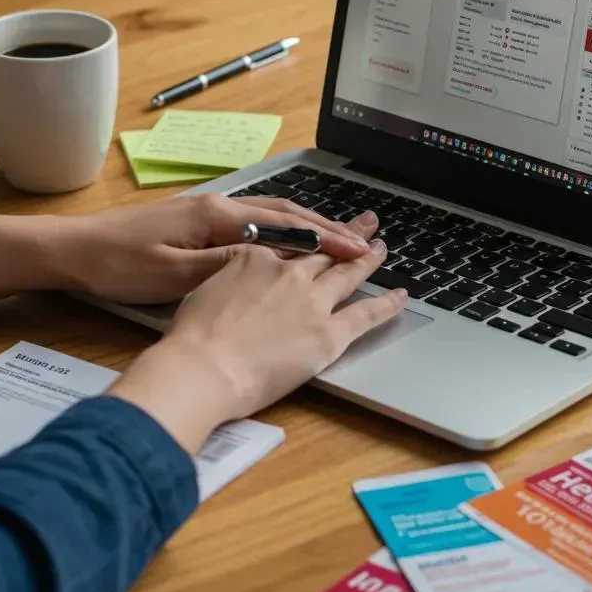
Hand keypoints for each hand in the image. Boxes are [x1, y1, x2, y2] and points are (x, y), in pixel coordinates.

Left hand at [51, 194, 374, 304]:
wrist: (76, 249)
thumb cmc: (119, 264)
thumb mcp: (172, 275)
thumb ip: (223, 266)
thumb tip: (268, 261)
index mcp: (216, 216)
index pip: (286, 225)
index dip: (326, 238)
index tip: (360, 250)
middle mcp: (218, 206)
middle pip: (287, 212)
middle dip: (329, 225)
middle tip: (367, 233)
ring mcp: (208, 209)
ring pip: (273, 212)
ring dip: (310, 223)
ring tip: (343, 232)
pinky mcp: (198, 220)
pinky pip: (256, 219)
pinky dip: (285, 227)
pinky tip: (292, 237)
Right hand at [112, 223, 406, 451]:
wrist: (203, 367)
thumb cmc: (191, 337)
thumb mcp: (201, 289)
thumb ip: (226, 279)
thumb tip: (233, 282)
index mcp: (255, 259)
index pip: (288, 245)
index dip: (306, 237)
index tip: (315, 231)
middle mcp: (288, 273)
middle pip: (323, 250)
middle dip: (345, 235)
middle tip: (364, 223)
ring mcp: (312, 301)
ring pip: (348, 272)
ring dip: (367, 258)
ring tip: (382, 248)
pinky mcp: (328, 334)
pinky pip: (366, 314)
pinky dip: (387, 303)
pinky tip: (400, 295)